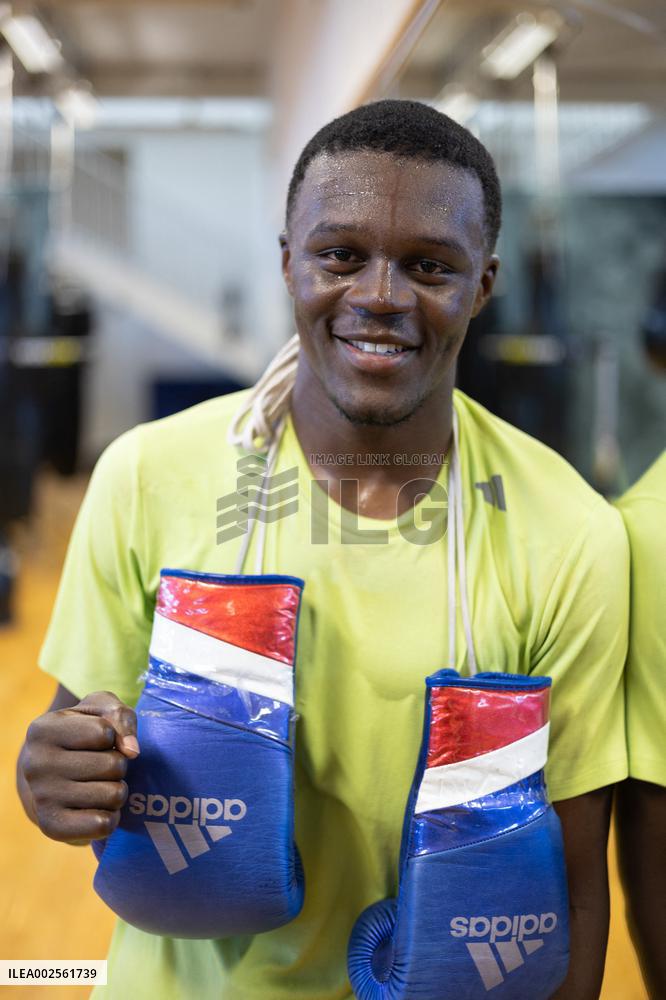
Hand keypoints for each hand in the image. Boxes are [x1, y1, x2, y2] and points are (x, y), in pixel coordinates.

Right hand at [20, 691, 138, 843]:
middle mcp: (35, 765)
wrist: (51, 777)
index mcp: (42, 730)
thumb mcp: (100, 711)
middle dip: (117, 764)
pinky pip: (104, 825)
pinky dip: (112, 816)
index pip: (104, 732)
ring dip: (117, 789)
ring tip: (99, 784)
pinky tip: (98, 808)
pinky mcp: (52, 828)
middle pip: (114, 765)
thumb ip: (120, 716)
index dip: (111, 735)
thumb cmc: (82, 734)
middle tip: (100, 766)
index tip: (96, 740)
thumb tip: (132, 751)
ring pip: (114, 795)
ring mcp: (41, 798)